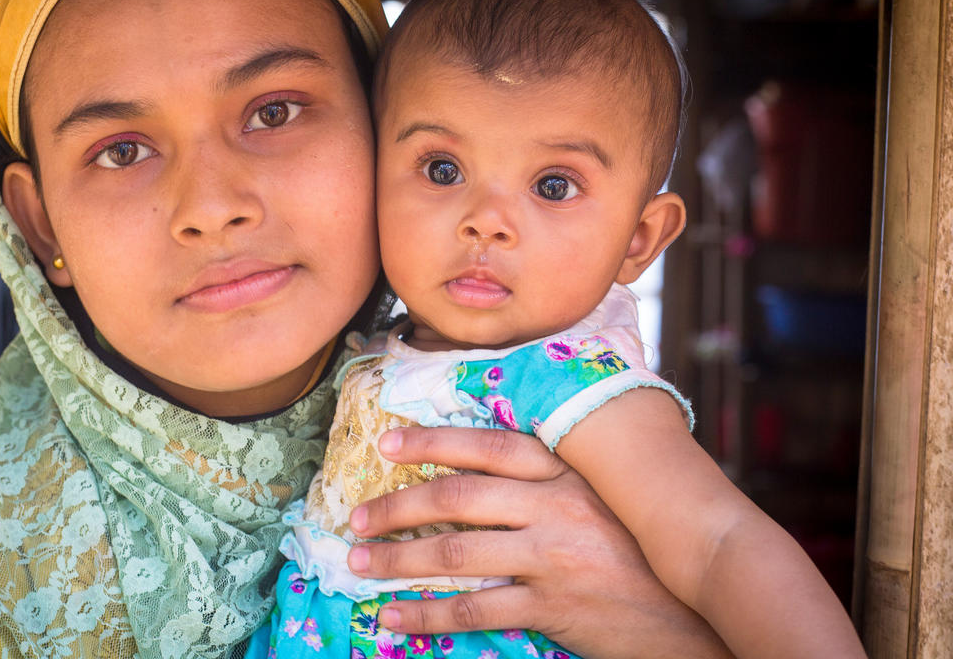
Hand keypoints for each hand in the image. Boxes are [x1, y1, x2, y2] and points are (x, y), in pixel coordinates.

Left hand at [346, 427, 734, 658]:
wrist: (702, 612)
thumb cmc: (652, 552)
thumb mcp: (612, 499)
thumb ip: (562, 478)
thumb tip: (498, 469)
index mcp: (569, 472)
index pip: (489, 445)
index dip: (433, 441)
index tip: (388, 443)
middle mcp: (556, 505)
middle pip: (458, 496)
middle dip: (398, 504)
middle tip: (357, 515)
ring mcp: (552, 556)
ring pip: (455, 551)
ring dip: (398, 559)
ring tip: (360, 563)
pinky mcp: (552, 605)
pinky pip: (474, 608)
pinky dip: (427, 614)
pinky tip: (394, 617)